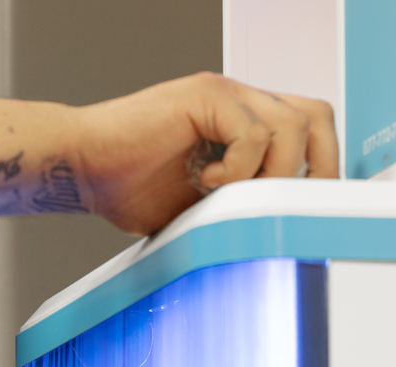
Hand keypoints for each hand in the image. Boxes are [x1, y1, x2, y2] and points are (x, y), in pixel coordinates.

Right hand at [74, 72, 338, 235]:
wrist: (79, 167)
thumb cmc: (122, 186)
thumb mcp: (194, 211)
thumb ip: (234, 211)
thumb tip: (268, 242)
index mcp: (239, 126)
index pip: (307, 133)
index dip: (316, 169)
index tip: (303, 211)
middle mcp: (238, 103)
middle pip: (316, 118)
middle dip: (316, 167)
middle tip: (288, 205)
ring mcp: (223, 96)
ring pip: (291, 127)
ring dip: (269, 174)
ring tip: (228, 195)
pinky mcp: (204, 97)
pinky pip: (253, 133)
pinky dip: (237, 169)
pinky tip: (205, 183)